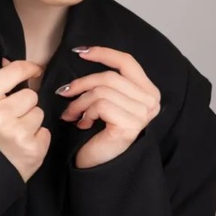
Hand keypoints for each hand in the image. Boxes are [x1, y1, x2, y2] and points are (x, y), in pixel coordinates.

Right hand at [0, 57, 51, 182]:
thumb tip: (9, 61)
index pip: (14, 71)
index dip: (29, 68)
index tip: (35, 70)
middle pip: (31, 95)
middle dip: (25, 105)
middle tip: (11, 119)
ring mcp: (17, 133)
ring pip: (39, 113)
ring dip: (31, 122)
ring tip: (15, 134)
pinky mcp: (33, 149)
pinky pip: (45, 131)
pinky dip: (37, 138)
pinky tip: (22, 145)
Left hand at [57, 46, 160, 168]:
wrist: (99, 164)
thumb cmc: (100, 132)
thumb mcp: (106, 100)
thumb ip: (106, 81)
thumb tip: (84, 53)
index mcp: (149, 91)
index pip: (127, 62)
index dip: (103, 53)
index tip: (80, 51)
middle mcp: (151, 101)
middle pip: (109, 76)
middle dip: (81, 84)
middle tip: (64, 93)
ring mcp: (143, 113)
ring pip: (101, 91)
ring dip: (79, 102)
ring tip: (71, 114)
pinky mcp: (130, 124)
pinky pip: (100, 105)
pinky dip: (84, 113)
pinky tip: (83, 124)